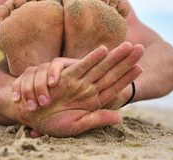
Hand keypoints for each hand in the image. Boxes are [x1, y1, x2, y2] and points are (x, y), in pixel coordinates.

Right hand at [11, 42, 142, 136]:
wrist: (32, 117)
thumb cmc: (52, 124)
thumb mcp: (77, 126)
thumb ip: (97, 119)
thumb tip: (119, 117)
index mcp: (94, 102)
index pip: (115, 87)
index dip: (128, 77)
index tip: (141, 67)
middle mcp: (88, 89)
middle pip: (111, 73)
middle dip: (126, 61)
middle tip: (141, 49)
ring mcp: (78, 82)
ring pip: (100, 67)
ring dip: (114, 57)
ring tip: (129, 46)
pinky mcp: (66, 77)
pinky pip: (81, 66)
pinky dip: (92, 58)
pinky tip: (103, 50)